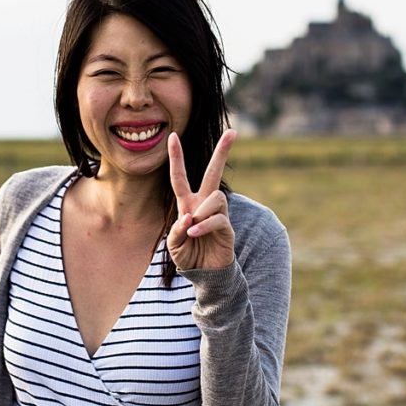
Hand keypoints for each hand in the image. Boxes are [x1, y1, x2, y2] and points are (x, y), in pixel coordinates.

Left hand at [166, 130, 236, 269]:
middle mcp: (204, 204)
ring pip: (215, 197)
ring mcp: (217, 213)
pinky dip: (204, 225)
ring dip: (202, 212)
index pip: (180, 177)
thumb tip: (189, 217)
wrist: (205, 274)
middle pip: (213, 173)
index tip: (173, 135)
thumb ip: (176, 231)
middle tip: (233, 132)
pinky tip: (196, 233)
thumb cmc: (189, 256)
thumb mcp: (173, 245)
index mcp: (187, 204)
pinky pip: (218, 217)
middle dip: (223, 152)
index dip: (176, 157)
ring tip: (194, 229)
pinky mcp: (227, 226)